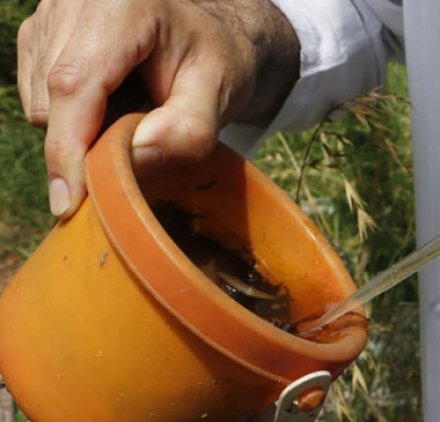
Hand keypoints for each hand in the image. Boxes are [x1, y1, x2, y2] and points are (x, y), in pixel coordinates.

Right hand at [17, 0, 299, 217]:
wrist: (212, 37)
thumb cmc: (217, 64)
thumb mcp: (219, 96)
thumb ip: (187, 130)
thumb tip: (133, 157)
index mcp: (120, 7)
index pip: (75, 85)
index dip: (68, 149)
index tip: (70, 202)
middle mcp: (75, 2)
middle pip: (52, 100)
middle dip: (84, 143)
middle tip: (140, 140)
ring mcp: (51, 15)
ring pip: (40, 104)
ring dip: (80, 128)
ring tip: (132, 110)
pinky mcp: (41, 34)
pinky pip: (38, 97)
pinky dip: (72, 116)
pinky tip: (112, 100)